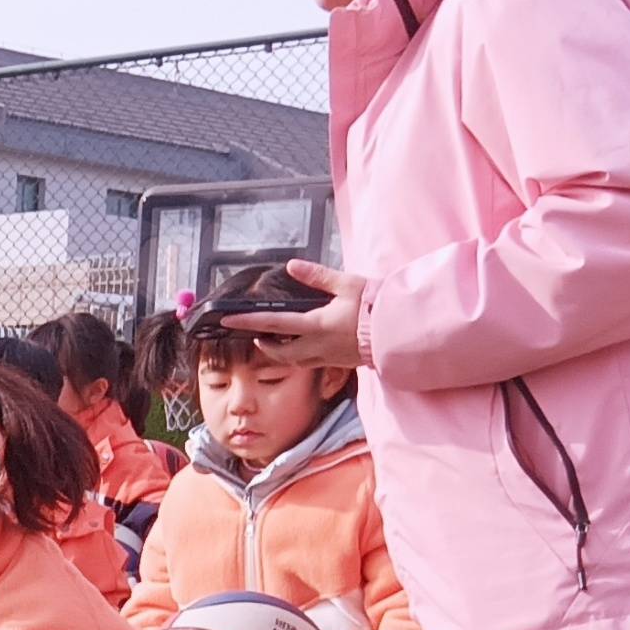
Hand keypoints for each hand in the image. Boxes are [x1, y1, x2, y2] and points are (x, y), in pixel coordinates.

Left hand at [218, 257, 367, 369]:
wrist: (402, 331)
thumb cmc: (376, 305)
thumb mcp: (347, 284)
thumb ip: (317, 276)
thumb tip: (292, 266)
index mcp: (316, 325)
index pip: (272, 324)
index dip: (247, 322)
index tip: (227, 320)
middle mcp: (318, 346)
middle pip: (278, 352)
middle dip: (264, 345)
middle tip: (257, 334)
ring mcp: (328, 357)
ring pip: (294, 361)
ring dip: (281, 353)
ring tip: (277, 340)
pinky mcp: (339, 362)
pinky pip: (311, 362)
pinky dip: (300, 355)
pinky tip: (305, 344)